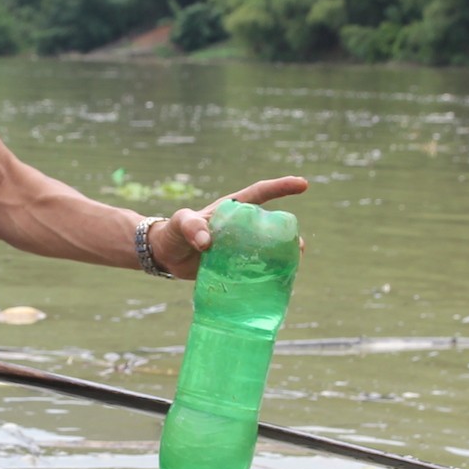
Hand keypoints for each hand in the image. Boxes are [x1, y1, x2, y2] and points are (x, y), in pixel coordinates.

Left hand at [151, 175, 307, 279]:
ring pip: (268, 248)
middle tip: (299, 246)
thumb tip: (207, 243)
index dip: (282, 187)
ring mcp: (239, 246)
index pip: (260, 193)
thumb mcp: (180, 223)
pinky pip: (256, 268)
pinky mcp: (235, 265)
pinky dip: (268, 274)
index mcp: (232, 209)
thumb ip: (191, 226)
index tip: (303, 184)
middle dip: (289, 233)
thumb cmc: (173, 232)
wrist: (166, 256)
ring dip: (283, 256)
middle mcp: (240, 226)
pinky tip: (276, 284)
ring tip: (292, 266)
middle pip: (271, 225)